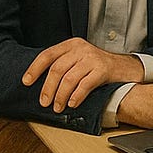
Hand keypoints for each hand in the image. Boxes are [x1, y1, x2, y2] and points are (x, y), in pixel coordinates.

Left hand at [22, 38, 144, 112]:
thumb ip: (63, 65)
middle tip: (44, 102)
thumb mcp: (79, 59)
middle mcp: (80, 49)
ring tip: (58, 107)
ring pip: (69, 78)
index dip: (35, 69)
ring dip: (60, 96)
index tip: (26, 82)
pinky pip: (85, 84)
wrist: (125, 68)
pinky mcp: (103, 69)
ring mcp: (92, 58)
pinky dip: (76, 96)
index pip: (47, 55)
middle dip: (48, 88)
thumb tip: (41, 83)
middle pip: (57, 69)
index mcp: (71, 45)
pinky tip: (72, 103)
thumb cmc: (98, 66)